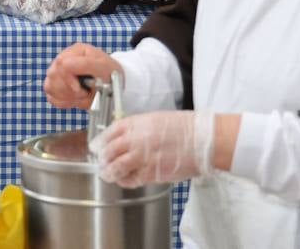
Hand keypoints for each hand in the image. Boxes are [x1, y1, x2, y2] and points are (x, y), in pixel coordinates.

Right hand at [43, 43, 122, 109]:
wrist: (112, 85)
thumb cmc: (109, 73)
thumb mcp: (104, 67)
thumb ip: (85, 64)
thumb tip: (65, 68)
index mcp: (76, 51)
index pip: (62, 64)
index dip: (70, 80)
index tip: (81, 89)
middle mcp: (64, 59)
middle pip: (53, 75)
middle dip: (69, 90)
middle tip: (85, 92)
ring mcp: (58, 72)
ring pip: (49, 87)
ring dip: (66, 96)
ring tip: (81, 95)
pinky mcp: (56, 86)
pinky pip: (51, 97)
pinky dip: (63, 102)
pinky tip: (75, 99)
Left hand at [98, 111, 217, 187]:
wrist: (202, 140)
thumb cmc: (185, 128)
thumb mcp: (157, 119)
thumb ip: (140, 128)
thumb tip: (126, 136)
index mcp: (138, 123)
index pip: (110, 132)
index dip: (101, 141)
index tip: (98, 146)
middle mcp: (136, 138)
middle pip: (109, 150)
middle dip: (103, 158)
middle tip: (101, 163)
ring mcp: (142, 156)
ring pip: (116, 166)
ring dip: (109, 172)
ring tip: (108, 174)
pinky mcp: (151, 172)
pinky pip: (131, 179)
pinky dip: (125, 180)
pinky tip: (124, 180)